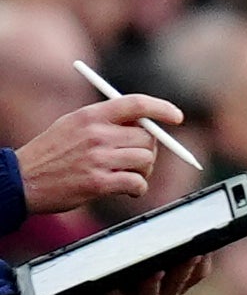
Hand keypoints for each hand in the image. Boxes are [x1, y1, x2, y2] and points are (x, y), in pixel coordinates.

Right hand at [15, 94, 186, 215]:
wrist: (22, 180)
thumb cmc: (52, 154)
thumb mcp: (73, 126)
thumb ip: (105, 122)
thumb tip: (146, 126)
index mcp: (90, 115)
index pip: (135, 104)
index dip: (161, 108)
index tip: (177, 117)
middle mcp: (95, 133)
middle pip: (147, 138)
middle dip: (148, 152)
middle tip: (136, 162)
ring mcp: (97, 158)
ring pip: (145, 161)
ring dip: (142, 172)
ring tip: (126, 177)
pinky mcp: (98, 182)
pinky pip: (137, 183)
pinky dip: (138, 189)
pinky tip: (126, 190)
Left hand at [64, 256, 208, 294]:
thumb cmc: (126, 294)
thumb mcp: (149, 278)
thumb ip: (158, 259)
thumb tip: (164, 225)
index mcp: (173, 286)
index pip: (197, 274)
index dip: (203, 261)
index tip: (207, 244)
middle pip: (178, 281)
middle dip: (186, 266)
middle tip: (194, 252)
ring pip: (151, 294)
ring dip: (155, 282)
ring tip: (156, 271)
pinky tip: (111, 286)